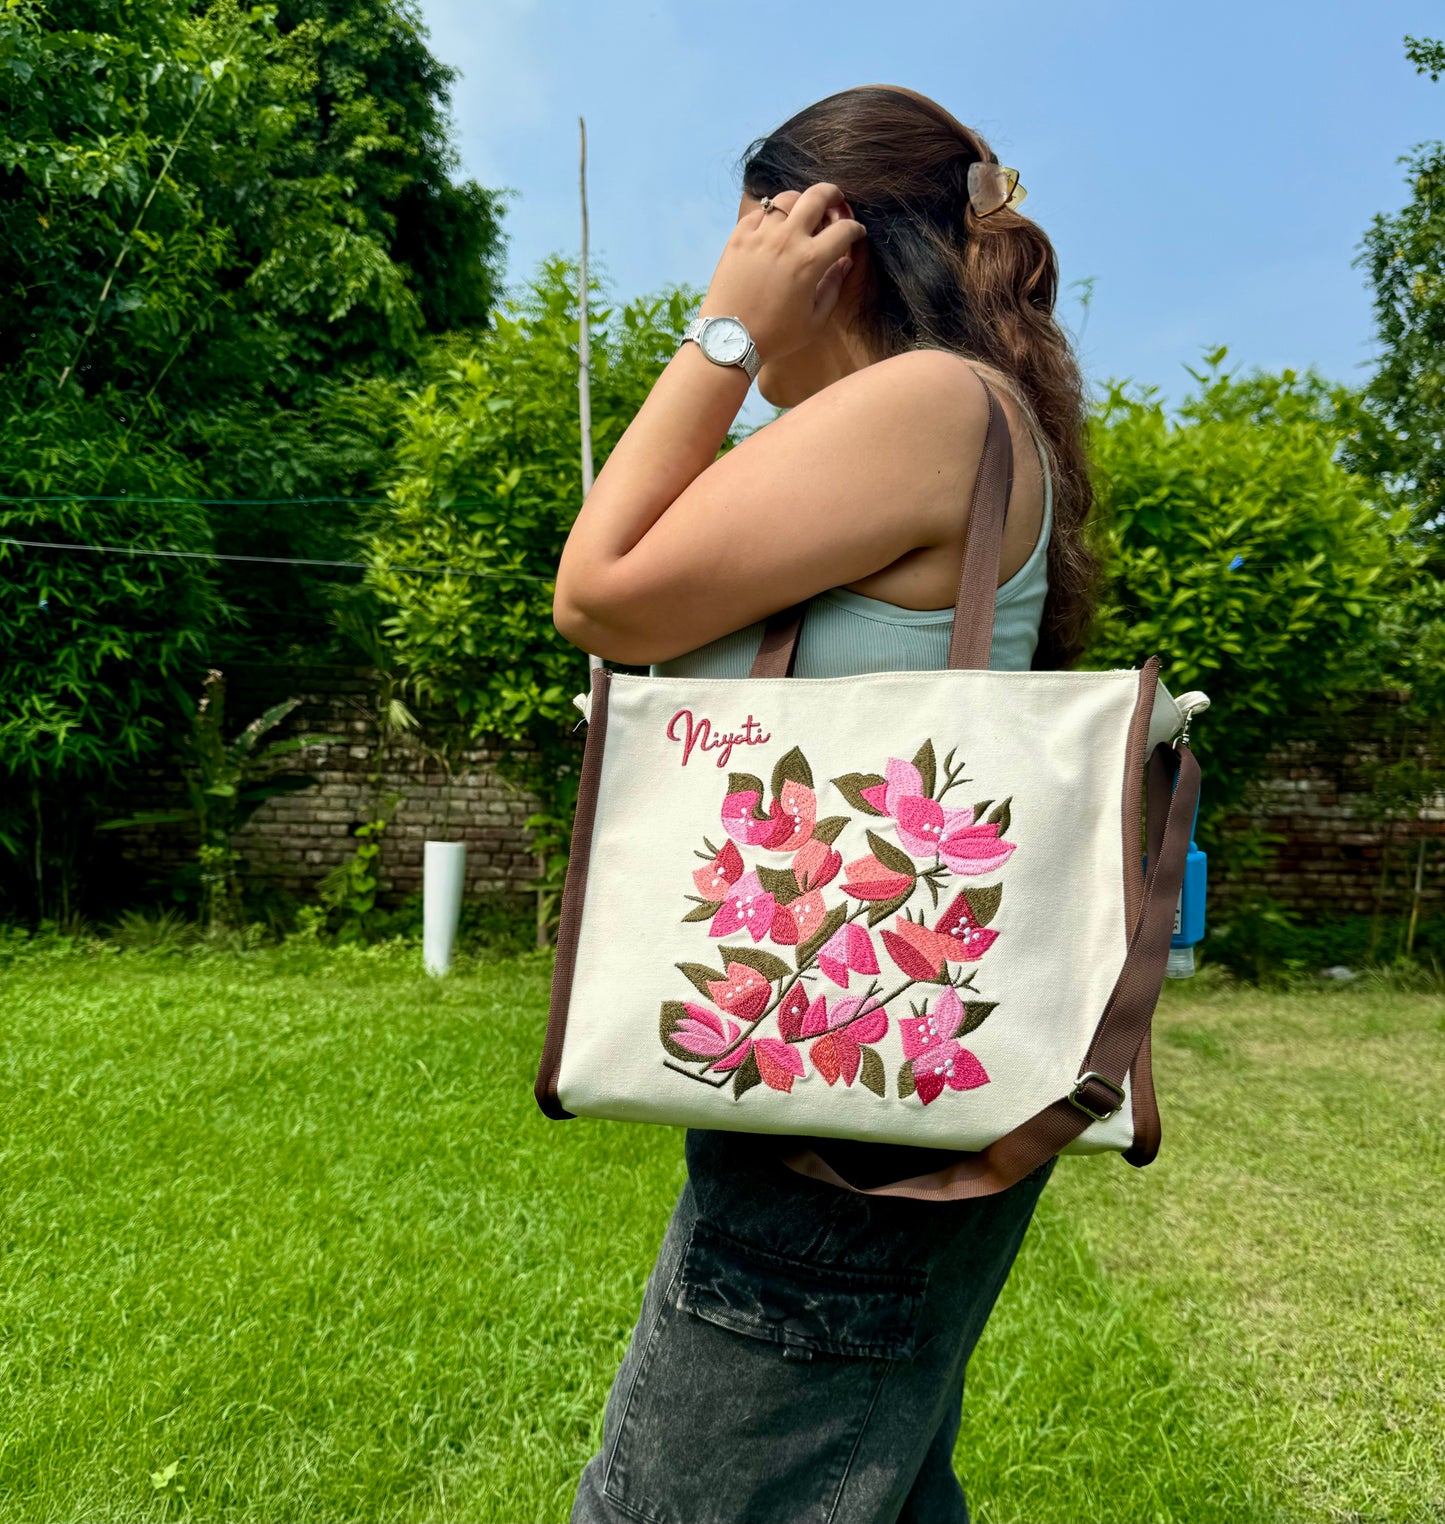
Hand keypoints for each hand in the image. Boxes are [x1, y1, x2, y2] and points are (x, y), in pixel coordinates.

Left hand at [699, 182, 866, 364]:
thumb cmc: (776, 335)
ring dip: (800, 203)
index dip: (856, 228)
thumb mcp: (814, 321)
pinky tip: (773, 229)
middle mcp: (787, 239)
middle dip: (832, 194)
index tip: (856, 232)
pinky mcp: (738, 236)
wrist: (729, 338)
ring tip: (801, 215)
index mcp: (810, 260)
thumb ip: (833, 288)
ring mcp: (760, 234)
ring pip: (786, 199)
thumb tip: (844, 263)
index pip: (844, 229)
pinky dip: (771, 215)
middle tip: (835, 200)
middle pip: (816, 196)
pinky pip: (759, 212)